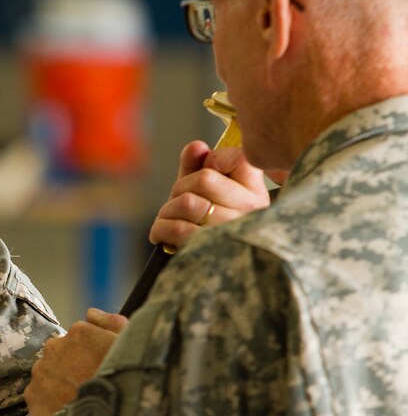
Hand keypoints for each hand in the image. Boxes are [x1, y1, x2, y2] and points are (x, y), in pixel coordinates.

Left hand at [24, 308, 127, 415]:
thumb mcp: (134, 349)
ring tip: (81, 404)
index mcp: (81, 332)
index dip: (94, 354)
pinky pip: (41, 396)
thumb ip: (113, 324)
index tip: (103, 368)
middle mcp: (55, 346)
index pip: (84, 337)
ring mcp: (41, 372)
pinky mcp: (32, 397)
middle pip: (64, 353)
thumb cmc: (127, 386)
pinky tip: (68, 415)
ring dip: (62, 384)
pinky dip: (52, 404)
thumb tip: (90, 313)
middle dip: (75, 366)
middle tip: (92, 387)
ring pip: (50, 373)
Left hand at [148, 140, 269, 248]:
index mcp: (256, 191)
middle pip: (203, 179)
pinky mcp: (213, 250)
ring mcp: (234, 231)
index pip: (236, 158)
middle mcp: (251, 210)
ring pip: (187, 203)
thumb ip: (198, 165)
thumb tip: (196, 147)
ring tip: (168, 218)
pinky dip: (160, 228)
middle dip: (180, 188)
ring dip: (167, 210)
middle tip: (177, 201)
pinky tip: (160, 233)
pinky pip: (178, 228)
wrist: (211, 268)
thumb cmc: (206, 221)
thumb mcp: (204, 189)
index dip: (213, 161)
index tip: (204, 173)